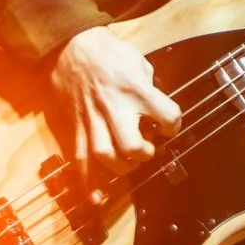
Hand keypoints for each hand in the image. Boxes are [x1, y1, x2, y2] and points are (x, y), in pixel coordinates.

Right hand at [48, 26, 181, 202]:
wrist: (70, 45)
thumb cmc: (107, 50)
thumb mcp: (138, 61)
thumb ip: (148, 86)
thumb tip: (154, 106)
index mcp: (135, 89)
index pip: (166, 116)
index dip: (174, 124)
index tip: (169, 125)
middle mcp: (114, 107)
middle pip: (131, 145)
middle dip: (144, 153)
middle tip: (147, 148)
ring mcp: (93, 118)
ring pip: (105, 156)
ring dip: (121, 167)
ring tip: (128, 161)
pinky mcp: (77, 125)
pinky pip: (80, 157)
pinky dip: (88, 182)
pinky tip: (96, 199)